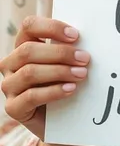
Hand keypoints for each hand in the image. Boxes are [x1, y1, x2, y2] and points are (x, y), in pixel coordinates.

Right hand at [0, 15, 89, 139]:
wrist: (63, 120)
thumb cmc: (65, 82)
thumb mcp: (66, 62)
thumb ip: (68, 48)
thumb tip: (85, 38)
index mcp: (22, 45)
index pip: (29, 26)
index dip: (51, 27)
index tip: (76, 35)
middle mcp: (10, 63)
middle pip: (28, 50)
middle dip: (60, 53)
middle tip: (84, 58)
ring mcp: (9, 86)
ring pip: (29, 72)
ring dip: (59, 71)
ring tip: (81, 74)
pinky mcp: (12, 107)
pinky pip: (30, 96)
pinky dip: (53, 91)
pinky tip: (70, 89)